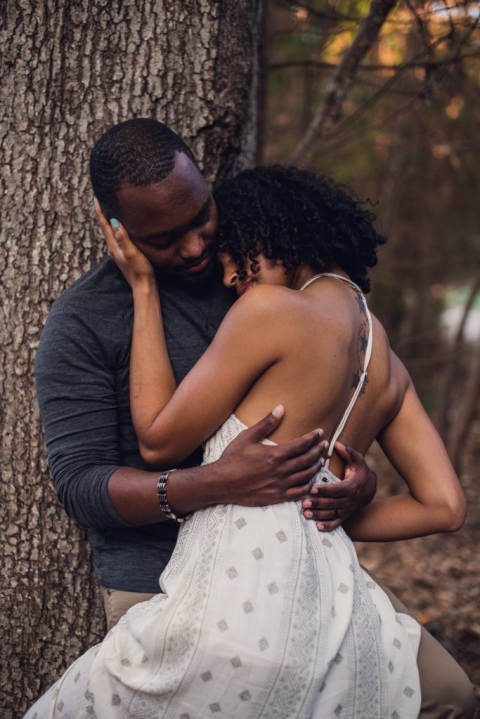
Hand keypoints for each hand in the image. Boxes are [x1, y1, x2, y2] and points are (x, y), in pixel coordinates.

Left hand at [95, 201, 154, 286]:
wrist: (144, 286)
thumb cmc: (140, 270)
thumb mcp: (132, 253)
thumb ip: (123, 239)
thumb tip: (114, 222)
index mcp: (114, 246)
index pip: (105, 225)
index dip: (101, 211)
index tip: (97, 198)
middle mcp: (114, 248)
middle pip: (106, 227)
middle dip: (104, 213)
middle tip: (103, 199)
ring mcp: (119, 251)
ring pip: (112, 232)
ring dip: (110, 220)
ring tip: (111, 209)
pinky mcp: (125, 254)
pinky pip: (118, 237)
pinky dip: (118, 228)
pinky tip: (123, 226)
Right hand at [213, 406, 327, 505]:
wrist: (222, 483)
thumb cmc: (233, 458)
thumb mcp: (248, 437)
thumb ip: (266, 423)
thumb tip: (280, 408)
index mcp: (275, 454)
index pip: (302, 444)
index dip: (313, 438)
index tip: (320, 432)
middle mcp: (281, 470)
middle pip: (307, 459)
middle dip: (318, 450)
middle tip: (324, 444)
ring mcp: (280, 485)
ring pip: (306, 476)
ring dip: (316, 467)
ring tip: (320, 460)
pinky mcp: (277, 496)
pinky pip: (299, 492)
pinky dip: (308, 486)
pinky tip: (310, 481)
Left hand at [301, 441, 376, 530]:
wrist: (370, 489)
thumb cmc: (360, 472)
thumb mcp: (358, 461)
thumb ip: (349, 452)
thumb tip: (337, 444)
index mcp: (351, 486)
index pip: (336, 489)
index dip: (324, 490)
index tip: (312, 488)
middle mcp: (349, 500)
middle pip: (332, 503)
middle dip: (317, 503)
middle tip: (303, 503)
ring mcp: (347, 509)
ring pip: (332, 514)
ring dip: (319, 515)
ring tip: (306, 514)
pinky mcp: (344, 516)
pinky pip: (337, 523)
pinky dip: (328, 526)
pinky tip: (317, 527)